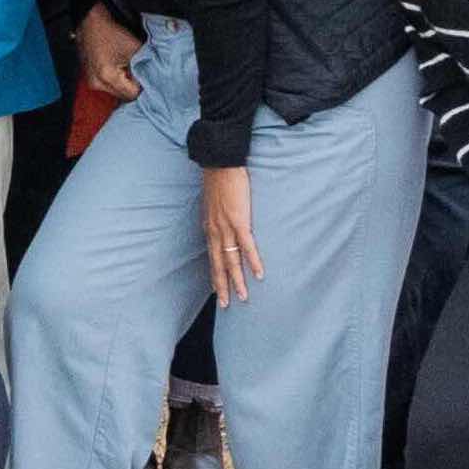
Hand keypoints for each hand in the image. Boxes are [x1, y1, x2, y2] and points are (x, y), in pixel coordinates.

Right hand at [79, 7, 143, 102]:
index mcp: (108, 77)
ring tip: (127, 66)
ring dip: (124, 82)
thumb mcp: (135, 48)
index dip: (142, 85)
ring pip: (116, 91)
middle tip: (139, 70)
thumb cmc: (111, 31)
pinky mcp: (90, 78)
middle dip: (133, 84)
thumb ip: (146, 66)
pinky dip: (116, 79)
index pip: (133, 94)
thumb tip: (153, 79)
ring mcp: (91, 81)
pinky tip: (118, 66)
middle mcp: (97, 83)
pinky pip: (108, 85)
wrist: (90, 20)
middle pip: (123, 95)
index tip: (147, 75)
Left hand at [201, 165, 263, 306]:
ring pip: (231, 260)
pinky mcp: (239, 221)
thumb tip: (222, 223)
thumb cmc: (218, 181)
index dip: (215, 274)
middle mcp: (215, 231)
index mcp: (210, 228)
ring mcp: (226, 228)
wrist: (220, 164)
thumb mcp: (213, 203)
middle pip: (219, 264)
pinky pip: (247, 246)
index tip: (217, 289)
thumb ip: (217, 217)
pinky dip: (252, 261)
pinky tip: (258, 274)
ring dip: (238, 280)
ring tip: (243, 297)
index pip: (212, 257)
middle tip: (226, 304)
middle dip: (223, 285)